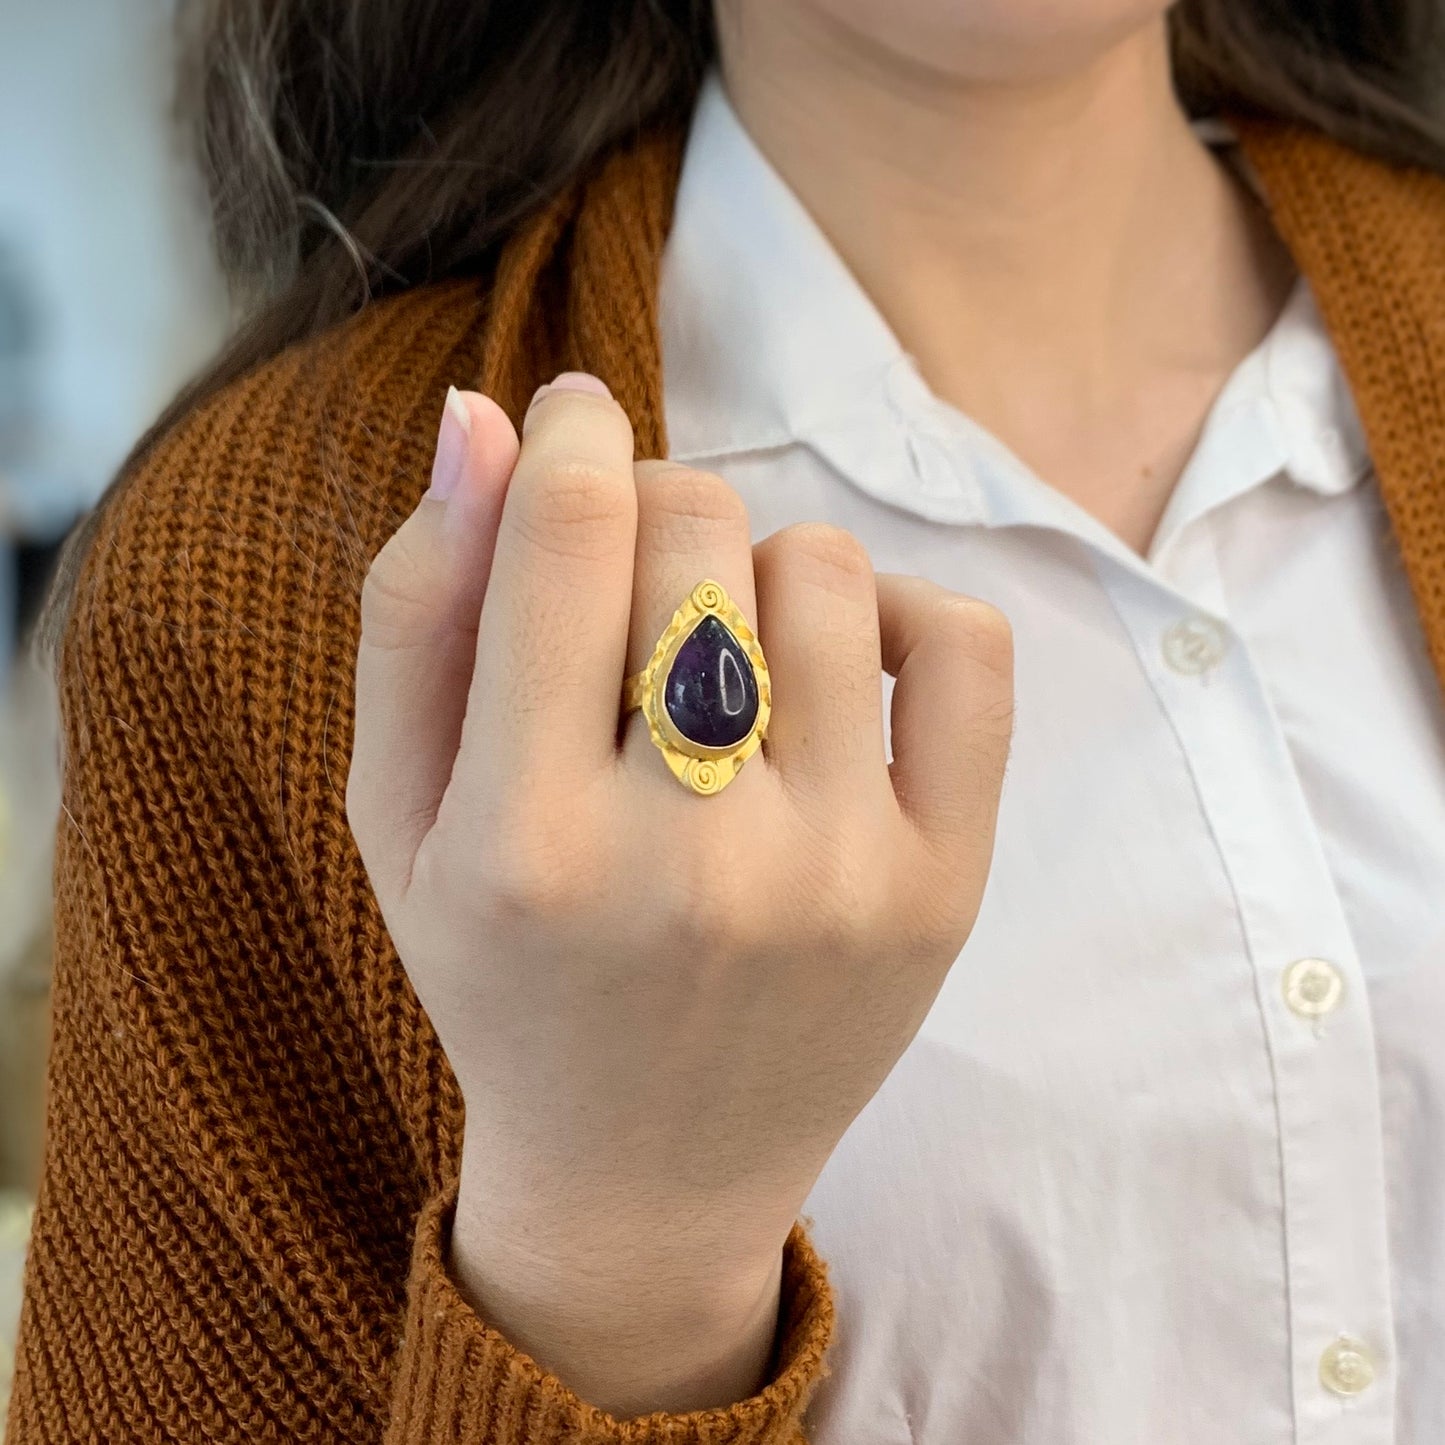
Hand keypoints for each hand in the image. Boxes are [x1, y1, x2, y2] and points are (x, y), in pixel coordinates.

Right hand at [347, 374, 1013, 1413]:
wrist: (648, 1166)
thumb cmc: (506, 976)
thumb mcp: (402, 817)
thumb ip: (418, 613)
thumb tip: (485, 422)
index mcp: (527, 843)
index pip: (571, 528)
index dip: (571, 430)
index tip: (573, 424)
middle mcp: (694, 864)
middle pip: (698, 528)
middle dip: (655, 514)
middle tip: (637, 587)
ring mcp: (839, 880)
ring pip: (823, 570)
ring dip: (760, 568)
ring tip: (724, 650)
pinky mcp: (945, 891)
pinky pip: (961, 646)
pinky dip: (900, 610)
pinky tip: (837, 668)